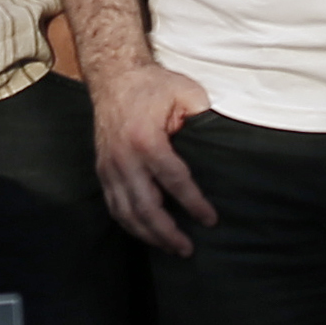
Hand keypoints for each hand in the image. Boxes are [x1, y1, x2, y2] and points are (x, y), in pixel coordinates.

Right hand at [92, 59, 217, 254]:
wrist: (114, 76)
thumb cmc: (152, 85)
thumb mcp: (186, 92)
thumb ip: (203, 118)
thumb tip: (222, 144)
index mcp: (146, 140)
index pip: (173, 181)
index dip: (194, 203)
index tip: (210, 219)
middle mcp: (124, 158)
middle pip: (146, 207)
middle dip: (168, 232)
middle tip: (188, 248)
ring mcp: (109, 167)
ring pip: (126, 213)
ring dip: (149, 235)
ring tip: (171, 248)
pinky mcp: (103, 171)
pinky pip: (114, 206)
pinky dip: (131, 225)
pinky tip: (146, 234)